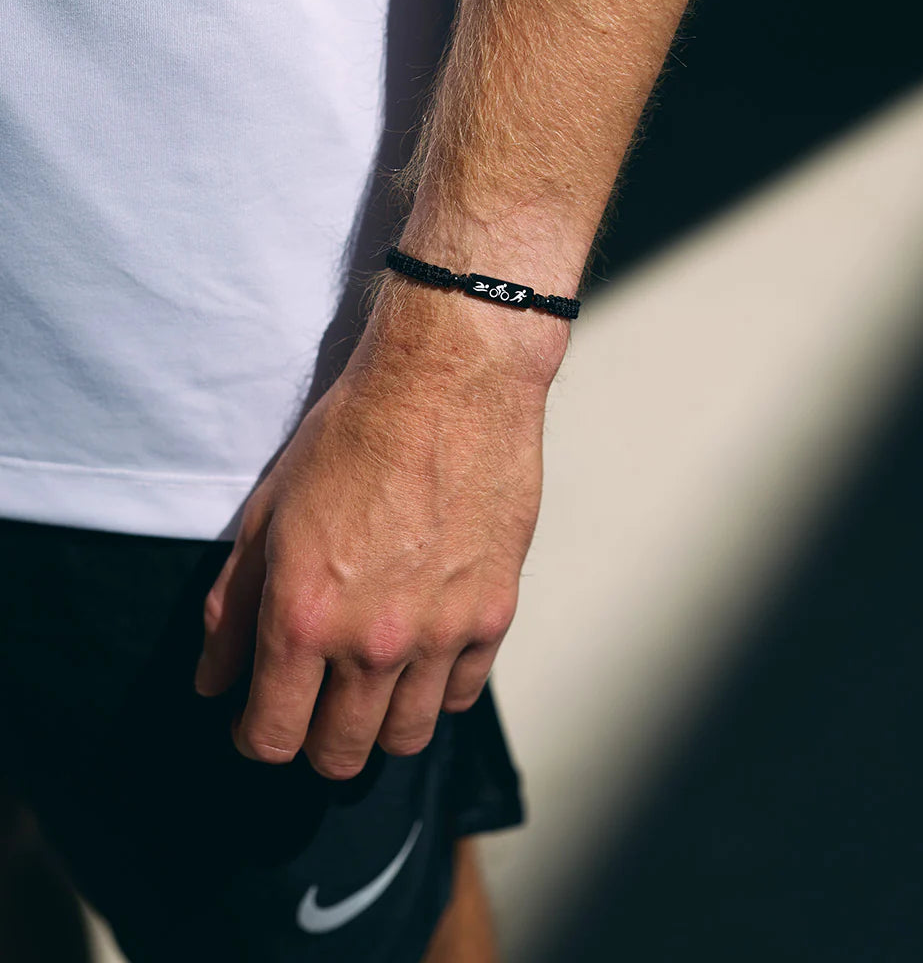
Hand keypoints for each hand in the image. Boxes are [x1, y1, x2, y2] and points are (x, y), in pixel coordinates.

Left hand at [194, 283, 557, 778]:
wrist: (446, 386)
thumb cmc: (353, 437)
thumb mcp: (268, 514)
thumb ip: (233, 610)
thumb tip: (213, 681)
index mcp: (303, 618)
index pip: (271, 735)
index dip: (254, 739)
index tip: (256, 721)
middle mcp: (373, 643)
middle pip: (341, 753)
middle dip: (315, 743)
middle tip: (313, 705)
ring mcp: (441, 634)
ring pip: (406, 737)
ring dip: (378, 726)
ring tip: (370, 687)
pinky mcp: (492, 615)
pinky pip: (460, 694)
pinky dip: (434, 690)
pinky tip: (421, 657)